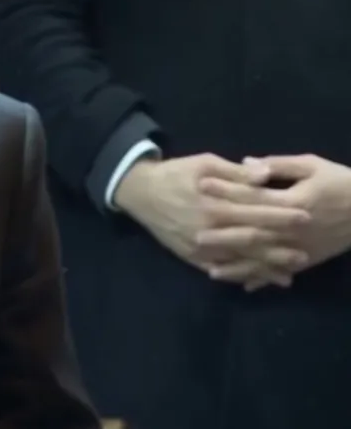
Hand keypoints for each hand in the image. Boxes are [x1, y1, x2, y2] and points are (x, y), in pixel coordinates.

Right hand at [114, 153, 310, 286]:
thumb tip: (265, 176)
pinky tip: (256, 279)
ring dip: (263, 268)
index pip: (255, 211)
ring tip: (288, 274)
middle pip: (251, 240)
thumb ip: (235, 172)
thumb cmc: (175, 174)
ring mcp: (199, 247)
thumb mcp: (204, 163)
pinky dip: (239, 276)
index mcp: (214, 204)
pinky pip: (220, 270)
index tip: (305, 217)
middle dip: (279, 247)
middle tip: (303, 254)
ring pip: (237, 260)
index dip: (281, 215)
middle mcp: (208, 230)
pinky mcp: (190, 257)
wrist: (139, 192)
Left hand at [200, 154, 350, 287]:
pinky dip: (263, 279)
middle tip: (194, 236)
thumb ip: (278, 166)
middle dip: (222, 235)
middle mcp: (292, 229)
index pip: (251, 196)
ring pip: (263, 259)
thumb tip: (246, 164)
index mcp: (291, 202)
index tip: (201, 185)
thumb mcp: (312, 165)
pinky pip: (281, 271)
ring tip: (210, 270)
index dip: (225, 190)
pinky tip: (244, 286)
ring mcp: (300, 247)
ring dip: (237, 266)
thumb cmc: (342, 182)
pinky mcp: (308, 259)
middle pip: (251, 232)